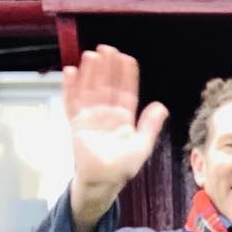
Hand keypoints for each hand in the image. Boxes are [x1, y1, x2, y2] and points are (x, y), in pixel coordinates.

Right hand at [65, 45, 168, 231]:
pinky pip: (71, 102)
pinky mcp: (76, 123)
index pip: (125, 92)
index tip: (127, 58)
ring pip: (89, 90)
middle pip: (106, 86)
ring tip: (91, 55)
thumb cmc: (122, 167)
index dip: (126, 76)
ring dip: (90, 73)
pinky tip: (70, 71)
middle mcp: (106, 114)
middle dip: (107, 68)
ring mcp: (90, 117)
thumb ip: (150, 125)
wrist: (103, 182)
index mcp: (123, 118)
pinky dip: (70, 87)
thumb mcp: (142, 145)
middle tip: (107, 49)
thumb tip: (161, 106)